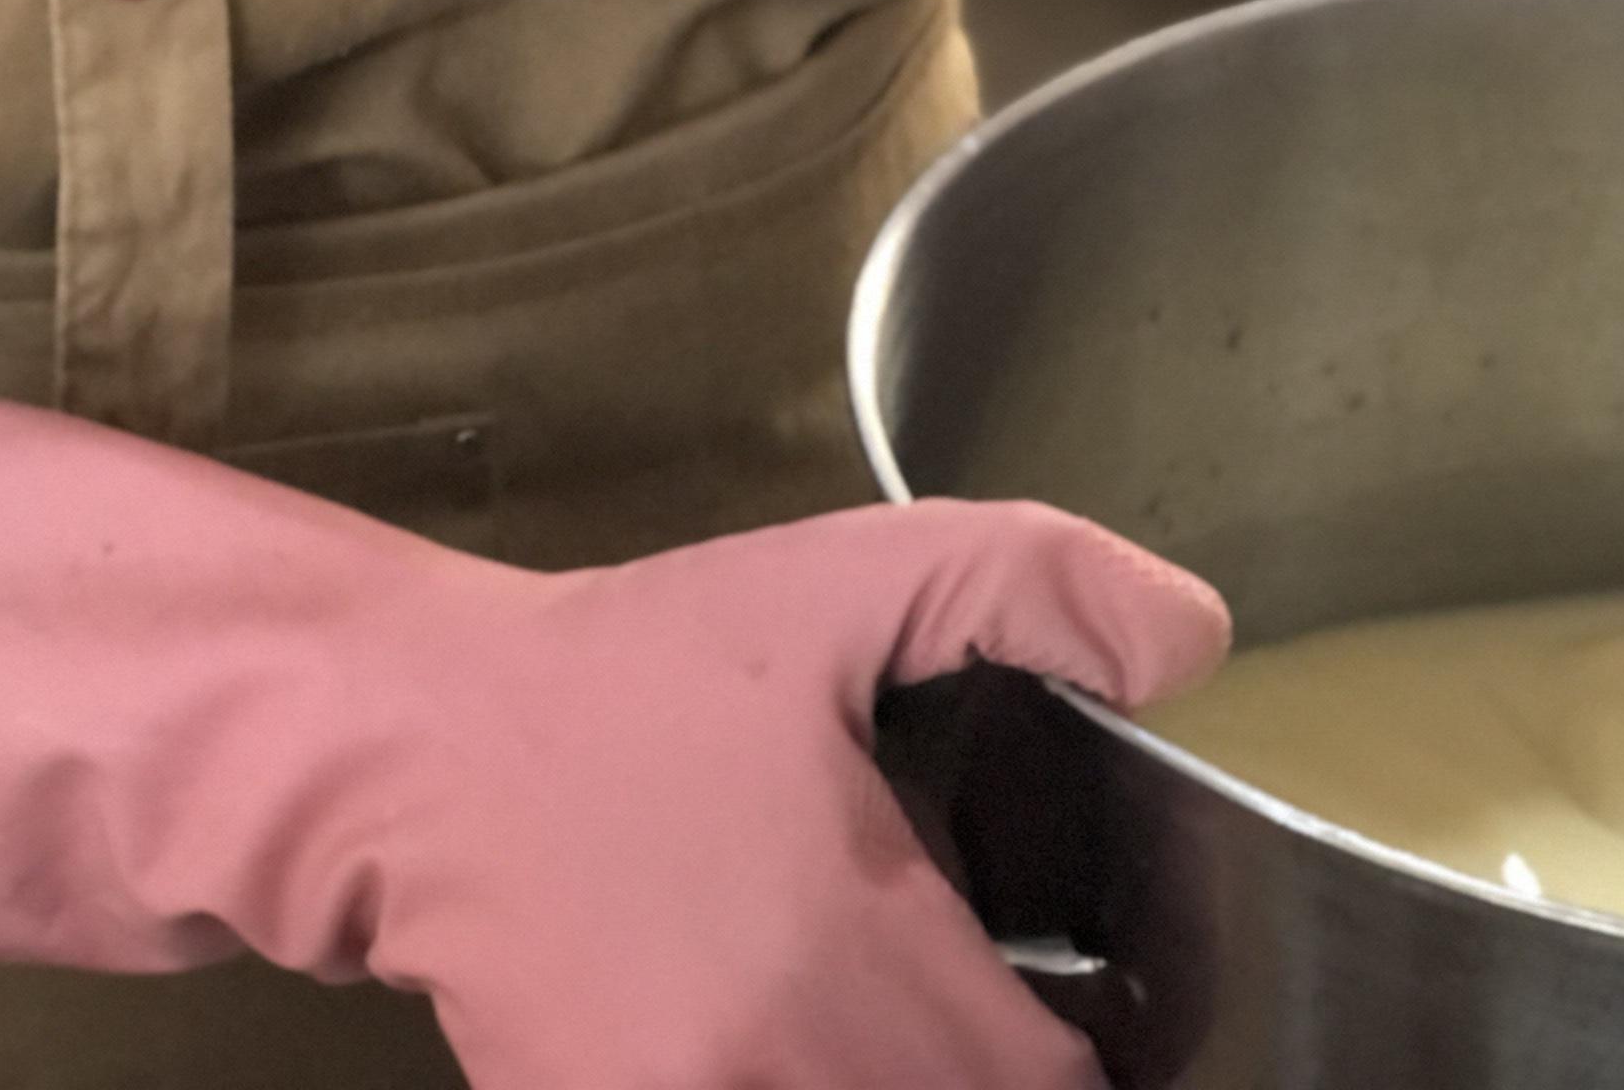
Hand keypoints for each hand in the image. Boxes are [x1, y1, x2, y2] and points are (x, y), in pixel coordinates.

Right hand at [0, 377, 1226, 1089]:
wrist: (428, 755)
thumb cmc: (643, 674)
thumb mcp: (843, 582)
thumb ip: (1030, 584)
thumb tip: (1195, 640)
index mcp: (860, 950)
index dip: (1089, 1058)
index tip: (1084, 1003)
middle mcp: (782, 1070)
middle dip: (995, 1078)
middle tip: (992, 1016)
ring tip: (897, 1019)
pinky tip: (800, 1040)